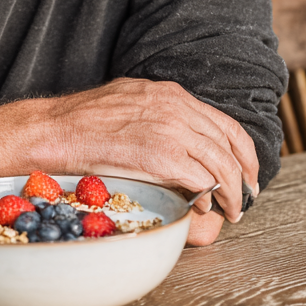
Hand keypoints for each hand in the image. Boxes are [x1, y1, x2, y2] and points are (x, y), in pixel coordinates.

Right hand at [46, 77, 258, 222]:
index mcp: (171, 94)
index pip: (224, 122)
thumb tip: (178, 140)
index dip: (243, 151)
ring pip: (221, 164)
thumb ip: (159, 114)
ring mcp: (171, 130)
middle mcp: (177, 107)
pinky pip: (202, 180)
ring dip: (232, 192)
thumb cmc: (84, 121)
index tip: (248, 170)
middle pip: (229, 144)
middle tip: (245, 197)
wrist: (57, 130)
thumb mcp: (131, 101)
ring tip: (231, 211)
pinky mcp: (163, 156)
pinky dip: (210, 197)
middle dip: (244, 174)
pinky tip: (206, 208)